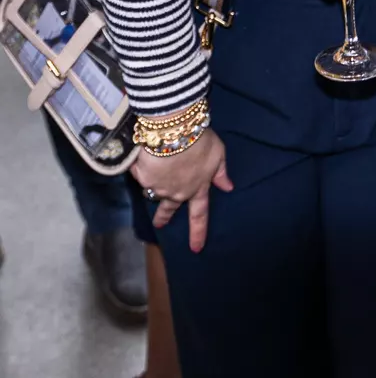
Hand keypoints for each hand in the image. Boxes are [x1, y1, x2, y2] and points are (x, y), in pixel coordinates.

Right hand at [130, 128, 232, 253]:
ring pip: (154, 191)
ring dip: (153, 184)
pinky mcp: (144, 178)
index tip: (196, 248)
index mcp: (198, 188)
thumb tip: (228, 187)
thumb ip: (221, 172)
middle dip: (163, 217)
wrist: (175, 132)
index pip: (199, 215)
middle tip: (159, 224)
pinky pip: (142, 173)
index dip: (198, 232)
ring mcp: (159, 187)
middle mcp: (178, 193)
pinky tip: (146, 155)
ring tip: (152, 173)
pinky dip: (144, 166)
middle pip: (169, 209)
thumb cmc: (200, 140)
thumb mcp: (218, 153)